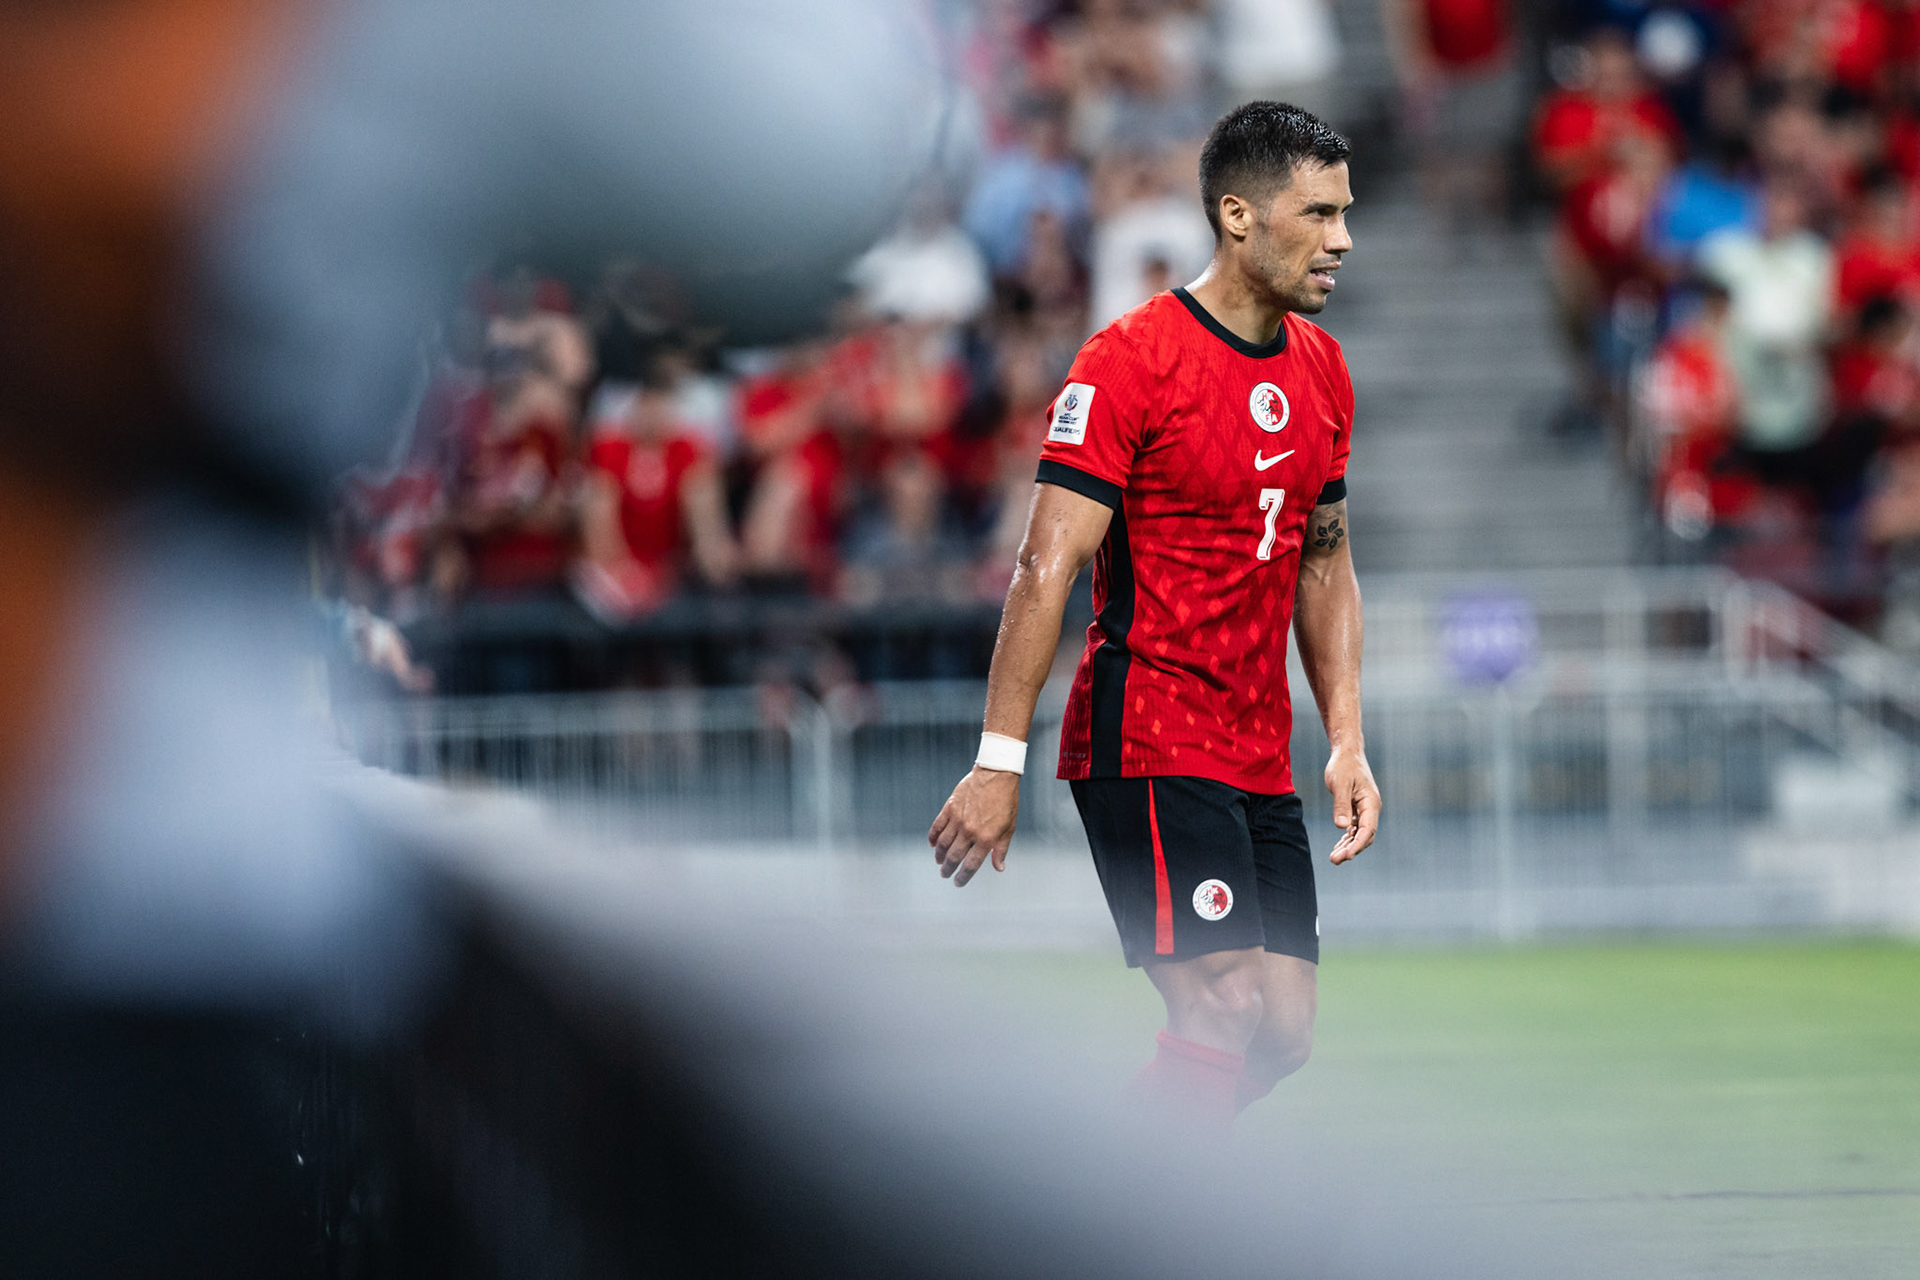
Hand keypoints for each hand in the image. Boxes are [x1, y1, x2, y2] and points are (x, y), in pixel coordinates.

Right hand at [928, 766, 1020, 886]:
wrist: (996, 775)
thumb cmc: (1005, 802)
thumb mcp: (1009, 828)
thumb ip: (1001, 849)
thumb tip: (999, 868)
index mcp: (986, 838)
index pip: (971, 865)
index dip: (964, 877)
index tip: (958, 883)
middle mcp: (970, 831)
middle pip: (954, 857)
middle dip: (948, 869)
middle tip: (945, 874)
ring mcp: (958, 819)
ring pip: (943, 844)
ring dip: (940, 856)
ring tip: (939, 862)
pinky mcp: (949, 808)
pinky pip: (937, 827)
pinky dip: (933, 837)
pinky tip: (933, 845)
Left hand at [1324, 745, 1379, 864]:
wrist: (1347, 753)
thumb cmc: (1344, 765)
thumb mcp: (1340, 783)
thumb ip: (1341, 805)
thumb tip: (1341, 827)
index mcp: (1371, 803)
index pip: (1368, 829)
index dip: (1358, 844)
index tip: (1348, 855)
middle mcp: (1371, 809)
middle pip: (1364, 835)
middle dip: (1351, 849)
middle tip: (1335, 860)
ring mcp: (1365, 810)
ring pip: (1358, 834)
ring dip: (1348, 846)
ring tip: (1333, 859)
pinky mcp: (1357, 809)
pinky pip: (1354, 829)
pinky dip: (1346, 839)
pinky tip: (1338, 848)